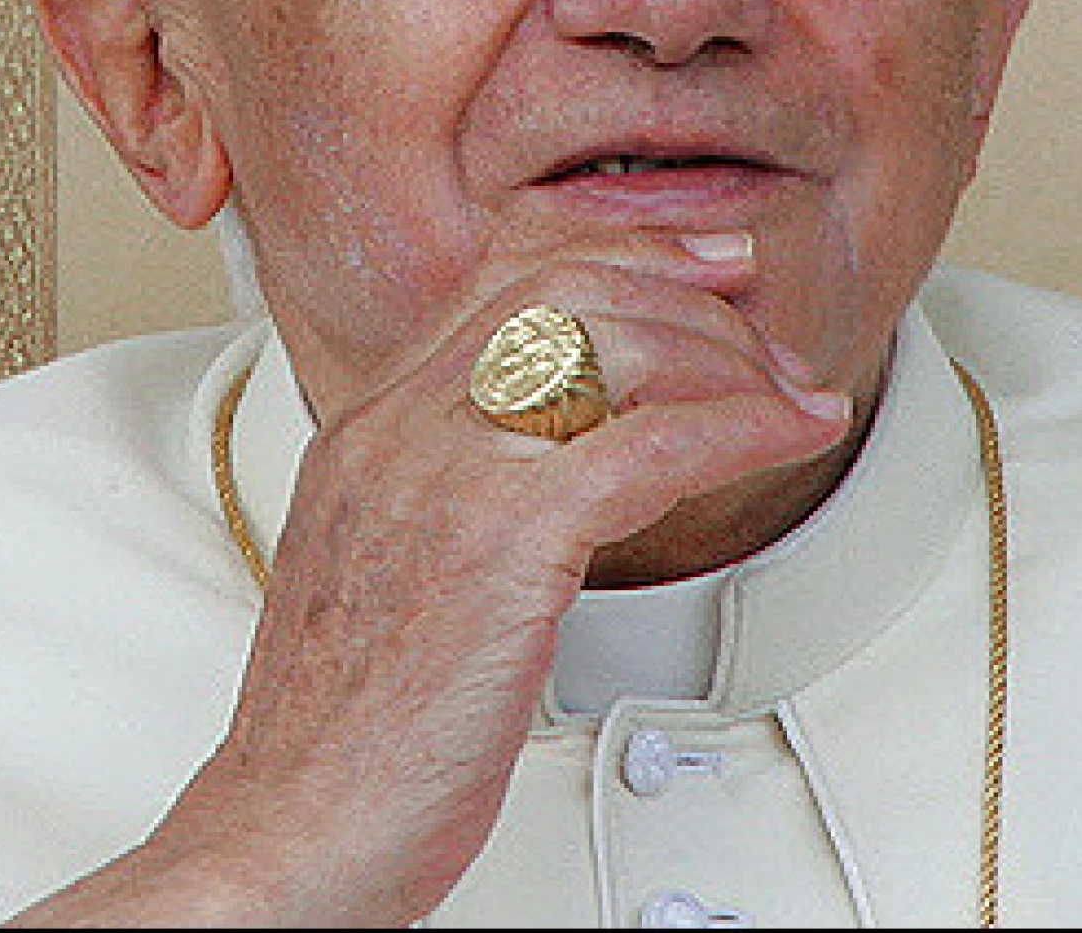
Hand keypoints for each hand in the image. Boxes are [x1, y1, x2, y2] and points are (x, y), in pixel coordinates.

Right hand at [9, 231, 851, 927]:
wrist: (291, 828)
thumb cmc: (343, 723)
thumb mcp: (377, 562)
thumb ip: (445, 482)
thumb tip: (555, 453)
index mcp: (370, 424)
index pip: (504, 279)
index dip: (618, 254)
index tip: (695, 266)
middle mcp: (402, 425)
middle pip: (567, 290)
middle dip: (689, 295)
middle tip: (763, 333)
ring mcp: (446, 471)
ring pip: (614, 346)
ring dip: (729, 362)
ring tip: (791, 396)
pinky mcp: (502, 538)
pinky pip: (650, 443)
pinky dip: (738, 427)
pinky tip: (784, 435)